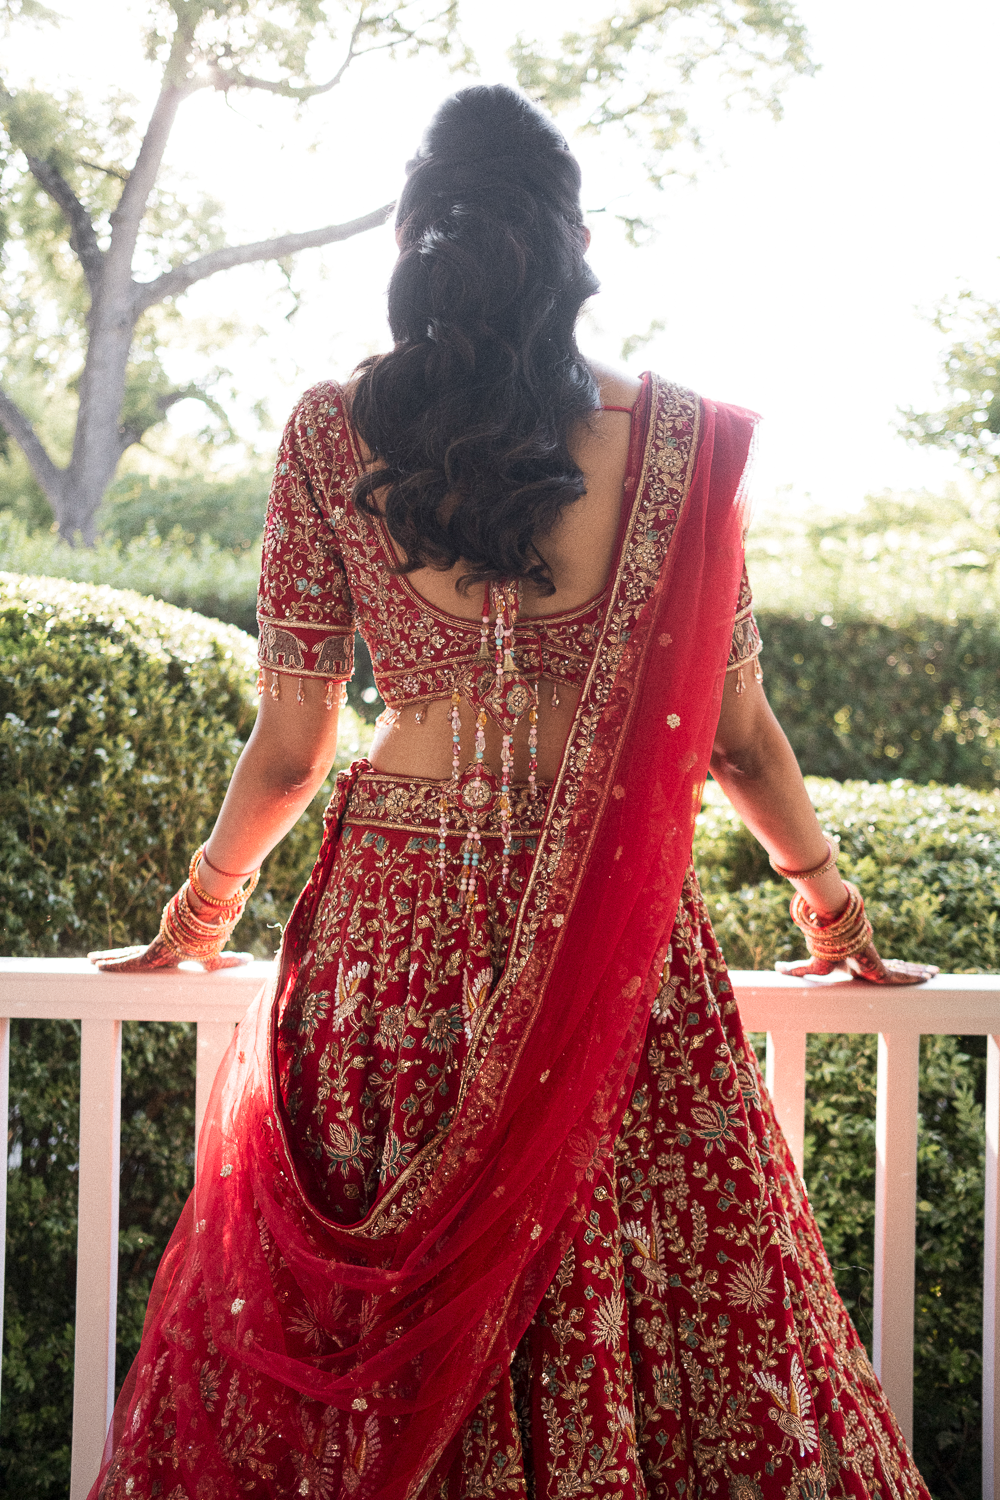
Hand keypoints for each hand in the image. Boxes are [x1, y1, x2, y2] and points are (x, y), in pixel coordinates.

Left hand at [88, 934, 252, 973]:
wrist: (208, 927)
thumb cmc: (213, 940)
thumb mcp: (220, 958)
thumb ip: (231, 960)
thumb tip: (251, 960)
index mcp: (170, 949)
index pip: (148, 954)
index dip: (135, 955)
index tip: (128, 956)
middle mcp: (158, 948)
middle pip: (131, 953)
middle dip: (114, 955)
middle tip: (94, 958)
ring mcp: (153, 949)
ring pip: (125, 955)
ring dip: (107, 957)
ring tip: (89, 959)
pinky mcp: (150, 954)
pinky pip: (127, 962)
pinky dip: (113, 964)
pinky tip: (97, 965)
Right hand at [777, 940, 938, 985]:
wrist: (832, 942)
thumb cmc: (822, 952)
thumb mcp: (811, 966)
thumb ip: (796, 969)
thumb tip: (776, 968)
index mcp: (860, 964)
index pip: (879, 967)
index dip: (891, 969)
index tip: (898, 969)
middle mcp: (873, 963)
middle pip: (897, 968)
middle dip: (912, 969)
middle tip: (929, 971)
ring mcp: (879, 965)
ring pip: (904, 970)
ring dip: (919, 972)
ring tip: (936, 973)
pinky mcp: (883, 970)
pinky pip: (903, 975)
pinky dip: (917, 975)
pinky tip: (931, 975)